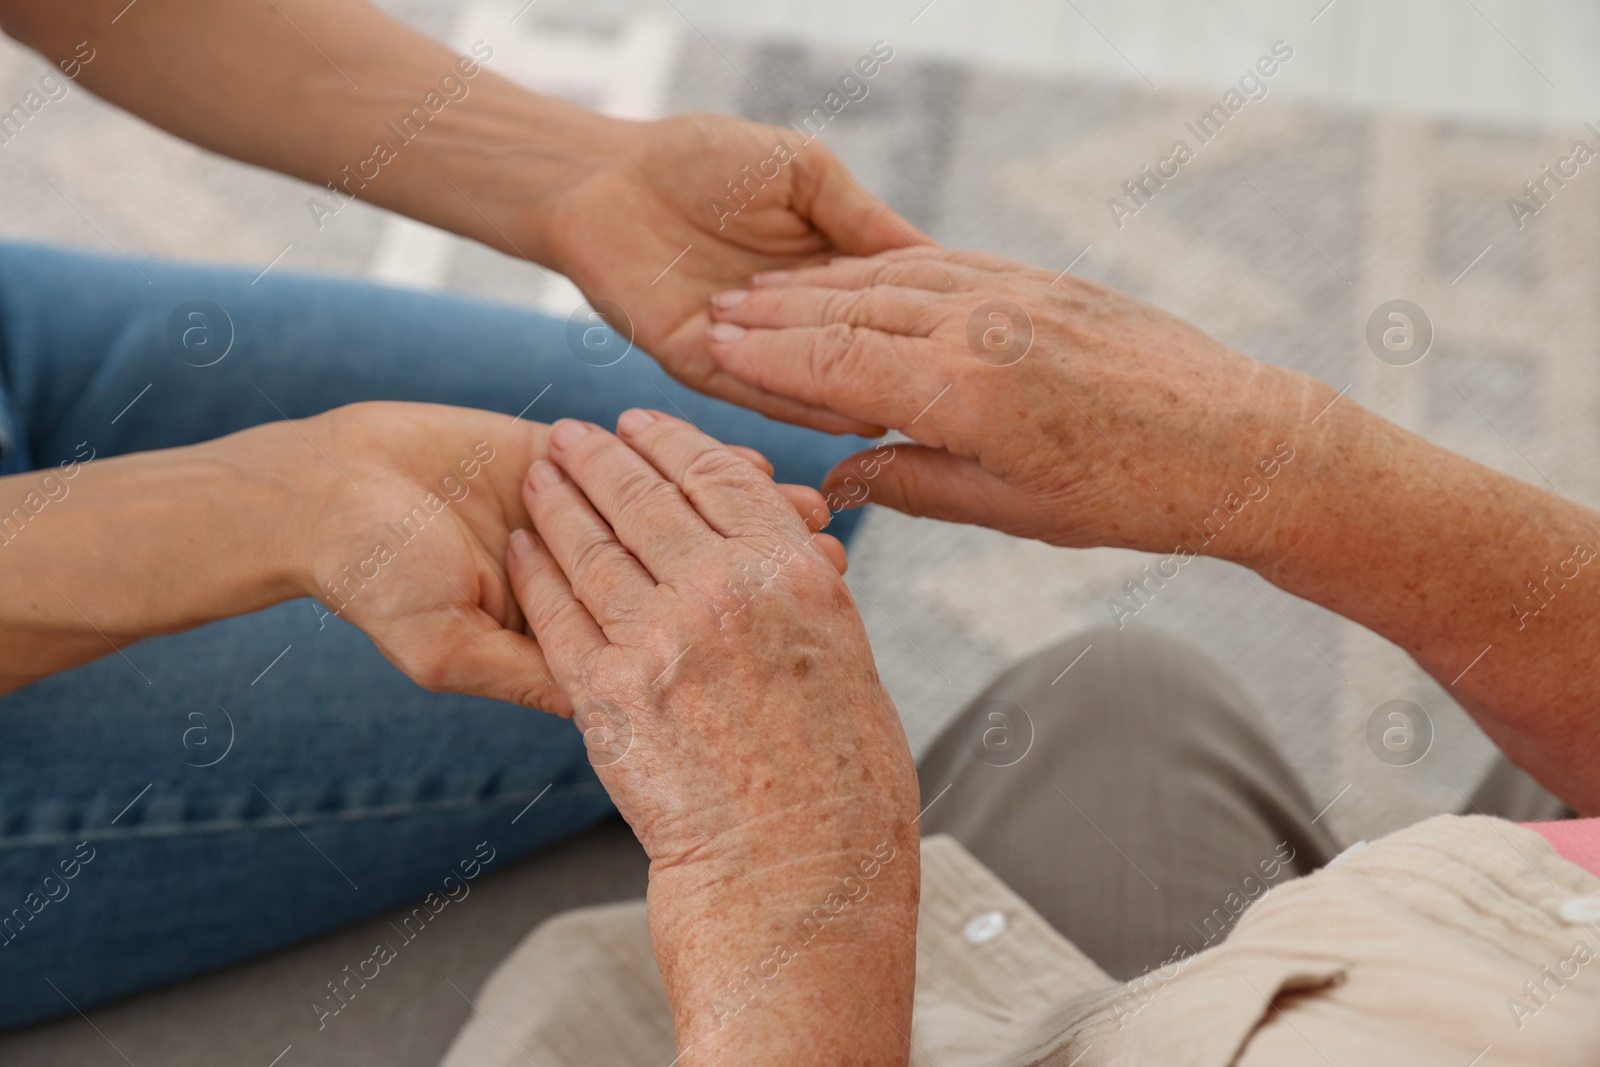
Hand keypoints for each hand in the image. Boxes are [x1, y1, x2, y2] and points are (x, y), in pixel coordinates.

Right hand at [289, 403, 840, 715]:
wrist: (328, 495)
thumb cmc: (374, 581)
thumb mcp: (451, 646)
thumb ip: (532, 673)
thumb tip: (610, 709)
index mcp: (571, 636)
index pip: (664, 647)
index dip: (727, 641)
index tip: (795, 632)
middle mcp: (591, 583)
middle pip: (690, 583)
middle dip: (758, 574)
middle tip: (828, 561)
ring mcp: (590, 523)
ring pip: (682, 522)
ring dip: (744, 519)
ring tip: (809, 516)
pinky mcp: (575, 465)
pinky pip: (650, 467)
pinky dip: (698, 466)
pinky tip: (752, 468)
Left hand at [504, 411, 918, 1059]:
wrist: (798, 874)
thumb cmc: (842, 785)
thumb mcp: (849, 665)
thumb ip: (806, 599)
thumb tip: (790, 558)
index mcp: (796, 575)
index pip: (722, 479)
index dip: (673, 443)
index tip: (642, 423)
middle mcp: (726, 592)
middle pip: (646, 499)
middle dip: (600, 457)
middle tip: (569, 432)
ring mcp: (661, 641)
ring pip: (593, 546)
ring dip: (557, 500)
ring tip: (535, 471)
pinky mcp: (607, 696)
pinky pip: (559, 615)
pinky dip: (536, 572)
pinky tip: (522, 545)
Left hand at [529, 113, 929, 433]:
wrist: (606, 175)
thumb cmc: (702, 159)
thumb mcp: (807, 174)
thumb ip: (864, 219)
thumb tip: (940, 256)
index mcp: (824, 274)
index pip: (889, 307)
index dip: (932, 322)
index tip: (987, 345)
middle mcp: (793, 321)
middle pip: (860, 355)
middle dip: (908, 373)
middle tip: (966, 399)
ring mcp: (750, 349)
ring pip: (816, 383)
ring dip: (862, 397)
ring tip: (917, 415)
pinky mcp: (703, 366)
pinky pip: (760, 393)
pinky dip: (803, 404)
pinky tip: (848, 412)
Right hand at [704, 248, 1337, 563]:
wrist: (1239, 442)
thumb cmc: (1131, 494)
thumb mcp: (1012, 511)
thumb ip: (915, 483)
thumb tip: (839, 478)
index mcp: (967, 392)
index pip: (836, 363)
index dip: (767, 355)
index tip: (713, 343)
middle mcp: (982, 328)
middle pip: (851, 308)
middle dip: (777, 309)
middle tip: (717, 309)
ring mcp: (1014, 293)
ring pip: (893, 277)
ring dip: (822, 281)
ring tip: (767, 287)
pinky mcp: (1043, 280)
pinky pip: (945, 262)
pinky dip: (888, 265)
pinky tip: (858, 272)